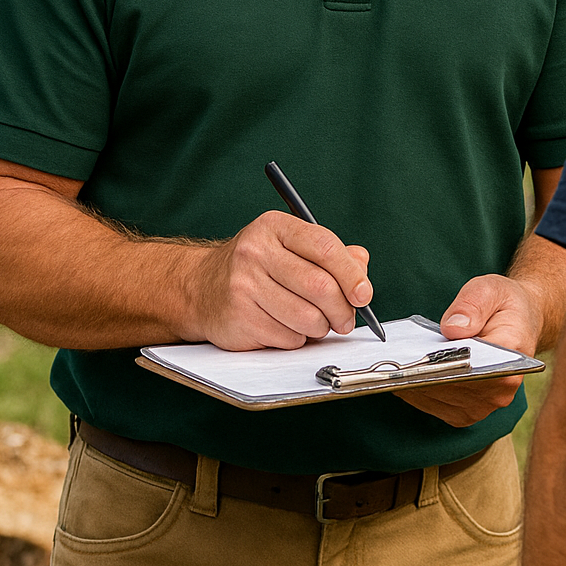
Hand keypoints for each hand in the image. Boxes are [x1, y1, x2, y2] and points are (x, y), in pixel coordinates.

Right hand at [183, 211, 371, 350]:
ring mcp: (244, 285)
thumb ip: (332, 255)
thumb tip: (361, 268)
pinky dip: (297, 339)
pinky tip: (286, 327)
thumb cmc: (257, 267)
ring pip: (308, 317)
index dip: (351, 274)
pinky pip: (289, 337)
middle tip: (346, 319)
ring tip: (314, 322)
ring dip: (320, 328)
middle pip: (320, 286)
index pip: (324, 246)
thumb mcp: (290, 247)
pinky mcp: (239, 317)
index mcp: (274, 227)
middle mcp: (256, 251)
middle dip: (342, 310)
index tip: (364, 295)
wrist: (201, 287)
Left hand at [396, 274, 543, 426]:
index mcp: (511, 360)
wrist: (520, 321)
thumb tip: (453, 329)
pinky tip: (401, 376)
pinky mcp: (469, 412)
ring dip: (414, 385)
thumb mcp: (491, 290)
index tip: (413, 360)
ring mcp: (484, 405)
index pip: (471, 370)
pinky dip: (417, 392)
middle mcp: (501, 390)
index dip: (440, 366)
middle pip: (450, 388)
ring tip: (389, 368)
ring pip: (439, 400)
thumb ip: (473, 305)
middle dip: (420, 375)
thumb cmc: (505, 304)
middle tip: (389, 363)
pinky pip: (436, 406)